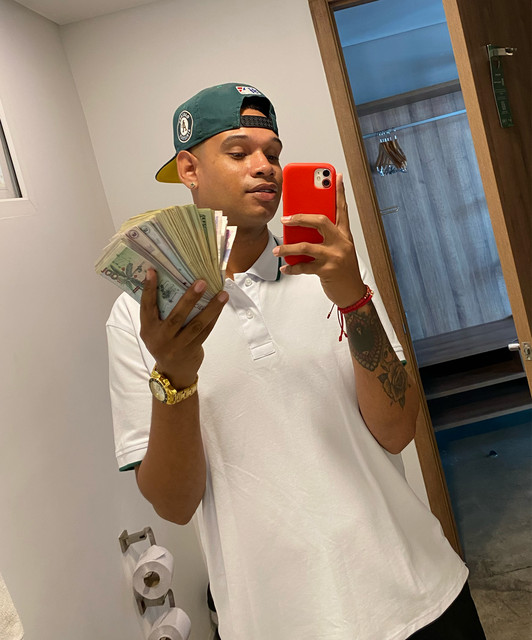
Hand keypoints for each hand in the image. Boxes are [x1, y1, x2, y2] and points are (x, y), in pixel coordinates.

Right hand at [140, 270, 228, 388]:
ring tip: (222, 294)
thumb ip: (158, 312)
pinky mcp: (192, 349)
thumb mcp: (153, 330)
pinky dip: (214, 317)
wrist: (172, 372)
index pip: (147, 306)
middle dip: (190, 298)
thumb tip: (169, 282)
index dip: (149, 289)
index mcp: (148, 329)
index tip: (152, 271)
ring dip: (211, 308)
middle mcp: (161, 338)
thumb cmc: (163, 342)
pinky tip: (221, 306)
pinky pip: (206, 331)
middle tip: (202, 282)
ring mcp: (178, 345)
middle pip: (177, 316)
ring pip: (197, 324)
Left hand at [274, 173, 365, 307]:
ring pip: (306, 246)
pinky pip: (304, 267)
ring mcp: (335, 256)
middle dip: (300, 218)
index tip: (337, 176)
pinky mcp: (327, 270)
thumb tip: (303, 227)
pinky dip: (292, 268)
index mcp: (344, 235)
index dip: (339, 192)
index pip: (342, 209)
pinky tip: (285, 268)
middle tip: (285, 218)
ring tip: (278, 250)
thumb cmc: (343, 270)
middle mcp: (341, 242)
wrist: (352, 293)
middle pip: (320, 221)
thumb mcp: (339, 249)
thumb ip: (327, 237)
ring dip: (288, 248)